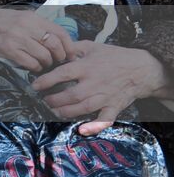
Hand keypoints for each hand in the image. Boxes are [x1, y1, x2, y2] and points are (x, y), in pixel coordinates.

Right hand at [0, 7, 76, 70]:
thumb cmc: (1, 22)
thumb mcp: (21, 18)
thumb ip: (39, 26)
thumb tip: (60, 41)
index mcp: (32, 18)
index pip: (60, 32)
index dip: (69, 46)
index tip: (70, 55)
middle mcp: (26, 26)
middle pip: (54, 46)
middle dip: (59, 57)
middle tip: (56, 61)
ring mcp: (17, 38)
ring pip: (44, 56)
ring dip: (47, 64)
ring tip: (43, 64)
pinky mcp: (8, 50)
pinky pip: (31, 63)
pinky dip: (36, 68)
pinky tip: (32, 66)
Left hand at [31, 42, 166, 134]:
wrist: (141, 69)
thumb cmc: (114, 56)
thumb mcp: (92, 46)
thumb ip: (73, 48)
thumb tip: (56, 49)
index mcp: (86, 67)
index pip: (62, 74)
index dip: (46, 80)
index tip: (35, 85)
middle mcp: (94, 83)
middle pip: (70, 94)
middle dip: (54, 100)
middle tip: (44, 101)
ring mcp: (105, 97)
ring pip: (83, 108)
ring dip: (66, 111)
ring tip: (55, 111)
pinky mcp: (114, 107)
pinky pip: (104, 119)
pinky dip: (94, 126)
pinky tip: (82, 130)